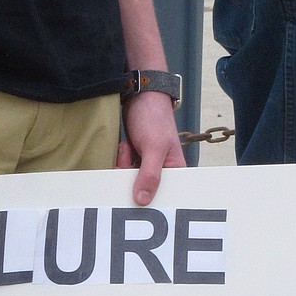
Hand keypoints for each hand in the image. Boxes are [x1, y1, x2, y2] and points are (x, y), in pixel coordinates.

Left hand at [116, 90, 186, 204]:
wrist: (139, 95)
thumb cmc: (154, 117)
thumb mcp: (154, 147)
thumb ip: (149, 175)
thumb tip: (143, 200)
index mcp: (175, 170)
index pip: (164, 195)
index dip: (150, 198)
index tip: (136, 195)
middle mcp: (162, 170)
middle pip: (144, 190)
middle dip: (131, 178)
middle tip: (130, 159)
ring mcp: (147, 165)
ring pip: (130, 181)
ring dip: (123, 166)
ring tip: (128, 146)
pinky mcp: (134, 159)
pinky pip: (123, 170)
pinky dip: (120, 160)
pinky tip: (124, 146)